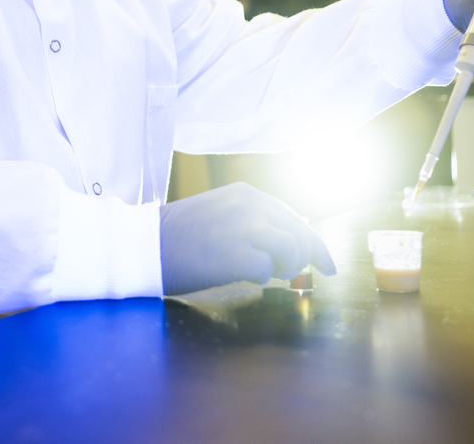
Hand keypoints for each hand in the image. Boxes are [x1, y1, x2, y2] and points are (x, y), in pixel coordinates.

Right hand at [159, 182, 334, 295]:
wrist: (146, 245)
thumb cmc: (180, 235)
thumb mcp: (220, 212)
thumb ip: (253, 220)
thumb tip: (287, 240)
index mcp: (246, 194)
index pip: (295, 218)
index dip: (315, 244)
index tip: (327, 263)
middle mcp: (249, 206)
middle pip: (301, 234)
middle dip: (306, 259)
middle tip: (296, 274)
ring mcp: (243, 229)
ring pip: (292, 250)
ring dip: (285, 268)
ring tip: (264, 272)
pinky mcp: (236, 255)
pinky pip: (268, 272)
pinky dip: (261, 279)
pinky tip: (243, 276)